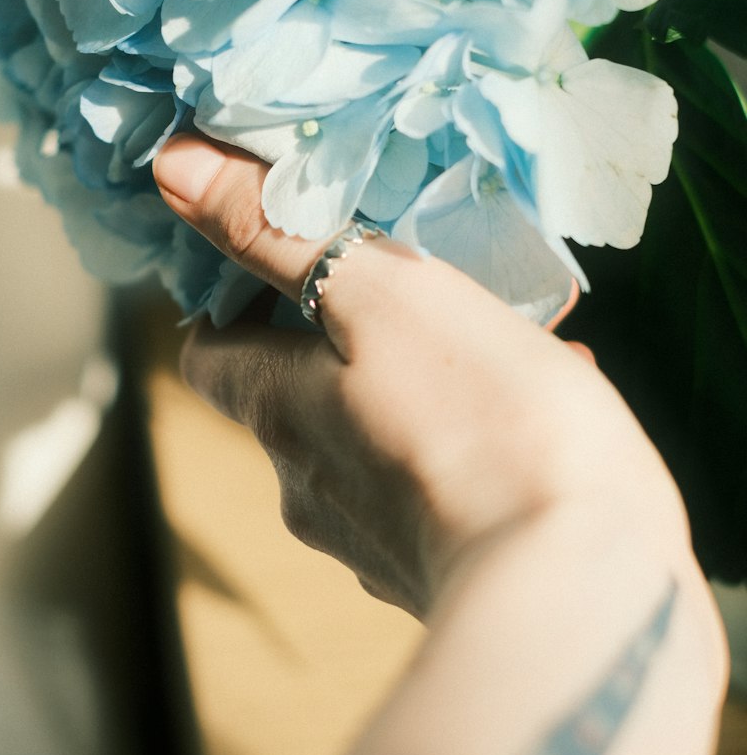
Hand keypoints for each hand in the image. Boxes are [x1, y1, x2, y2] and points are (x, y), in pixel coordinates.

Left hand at [154, 134, 685, 618]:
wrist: (583, 587)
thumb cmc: (480, 418)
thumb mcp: (380, 293)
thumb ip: (275, 232)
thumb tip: (171, 168)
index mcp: (277, 412)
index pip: (207, 350)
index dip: (230, 302)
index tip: (283, 259)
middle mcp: (305, 489)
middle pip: (293, 397)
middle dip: (339, 341)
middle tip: (407, 289)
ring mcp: (372, 547)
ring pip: (374, 443)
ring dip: (414, 391)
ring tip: (495, 347)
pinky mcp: (444, 579)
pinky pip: (438, 493)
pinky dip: (467, 446)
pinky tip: (541, 415)